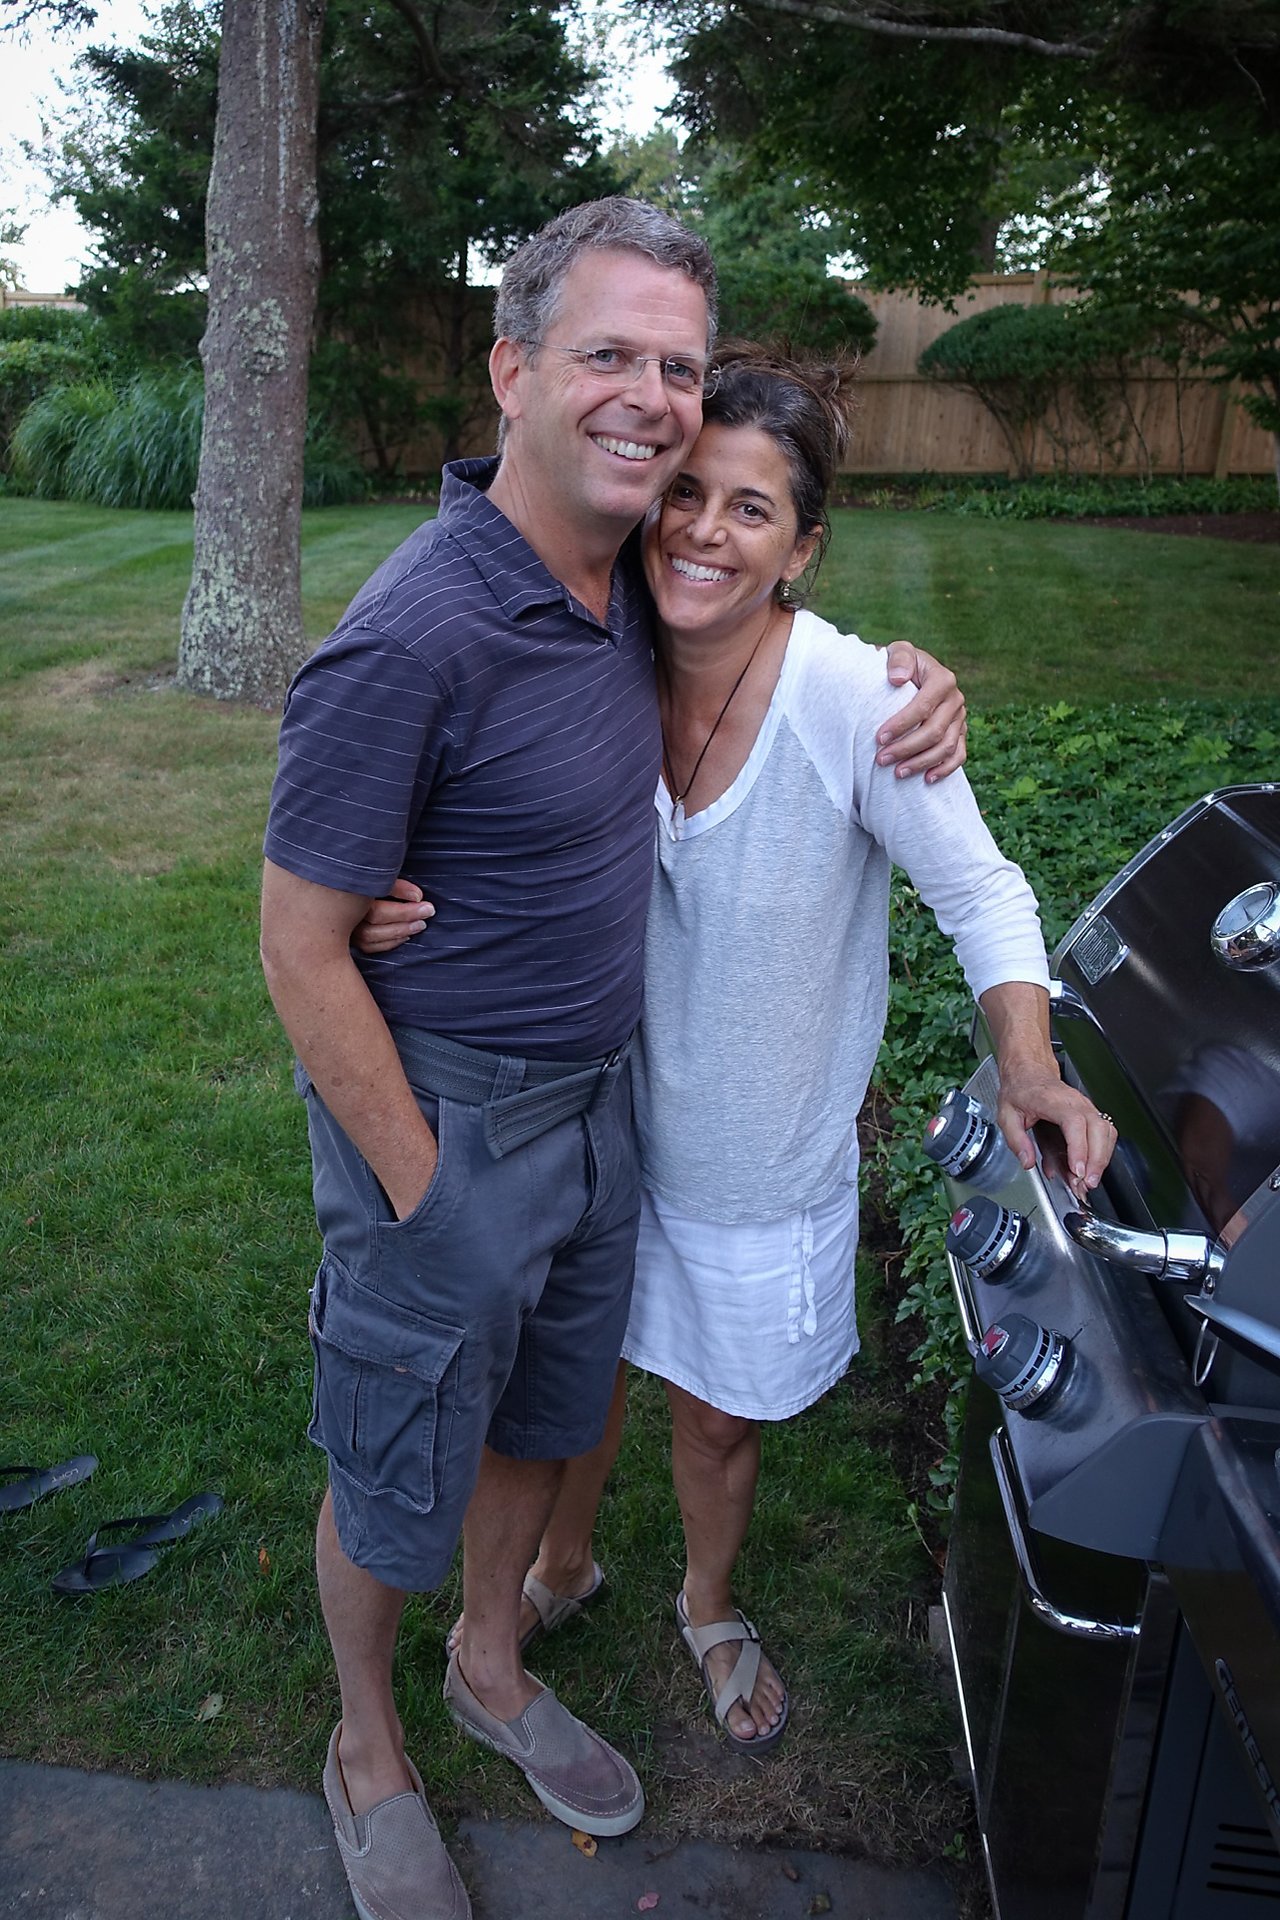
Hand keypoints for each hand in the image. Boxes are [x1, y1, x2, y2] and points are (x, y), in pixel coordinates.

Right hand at [351, 877, 433, 954]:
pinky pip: (369, 947)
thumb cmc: (363, 884)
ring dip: (399, 931)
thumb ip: (396, 886)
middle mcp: (344, 913)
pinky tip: (405, 936)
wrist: (334, 890)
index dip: (401, 905)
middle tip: (427, 911)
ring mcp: (345, 928)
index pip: (377, 903)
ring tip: (419, 925)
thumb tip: (417, 897)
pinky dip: (389, 943)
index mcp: (350, 894)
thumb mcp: (378, 879)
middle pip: (375, 918)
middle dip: (404, 916)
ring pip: (371, 936)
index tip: (421, 899)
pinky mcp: (349, 941)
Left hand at [879, 642, 966, 781]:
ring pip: (946, 747)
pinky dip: (945, 769)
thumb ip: (898, 658)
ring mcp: (960, 718)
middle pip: (934, 731)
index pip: (923, 707)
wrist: (910, 674)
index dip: (901, 725)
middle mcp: (956, 699)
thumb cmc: (899, 664)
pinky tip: (927, 779)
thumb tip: (898, 679)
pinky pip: (959, 755)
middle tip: (881, 759)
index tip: (879, 738)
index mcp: (943, 679)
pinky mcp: (960, 732)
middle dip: (906, 748)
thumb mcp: (897, 651)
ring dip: (921, 762)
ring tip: (897, 772)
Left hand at [996, 1062, 1116, 1199]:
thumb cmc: (1020, 1089)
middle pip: (1097, 1129)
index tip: (1077, 1169)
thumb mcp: (1006, 1115)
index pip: (1074, 1123)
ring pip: (1106, 1131)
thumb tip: (1027, 1161)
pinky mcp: (1090, 1113)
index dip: (1078, 1148)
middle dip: (1096, 1160)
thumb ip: (1016, 1140)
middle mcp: (1075, 1101)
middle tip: (1086, 1182)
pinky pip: (1105, 1132)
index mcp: (1052, 1100)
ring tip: (1089, 1179)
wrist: (1029, 1070)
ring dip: (1102, 1158)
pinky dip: (1102, 1152)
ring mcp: (1086, 1106)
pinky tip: (1091, 1167)